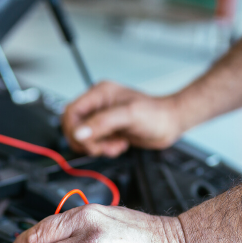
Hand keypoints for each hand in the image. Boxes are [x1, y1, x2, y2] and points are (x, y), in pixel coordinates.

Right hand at [62, 81, 183, 157]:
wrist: (170, 123)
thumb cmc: (156, 114)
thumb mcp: (128, 115)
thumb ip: (102, 123)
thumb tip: (79, 133)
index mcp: (99, 93)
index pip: (71, 112)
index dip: (74, 129)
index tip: (87, 141)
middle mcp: (99, 104)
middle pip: (74, 126)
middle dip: (86, 141)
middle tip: (100, 146)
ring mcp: (103, 118)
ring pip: (84, 137)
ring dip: (97, 146)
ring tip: (114, 145)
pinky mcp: (109, 129)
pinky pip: (96, 143)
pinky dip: (105, 149)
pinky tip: (120, 144)